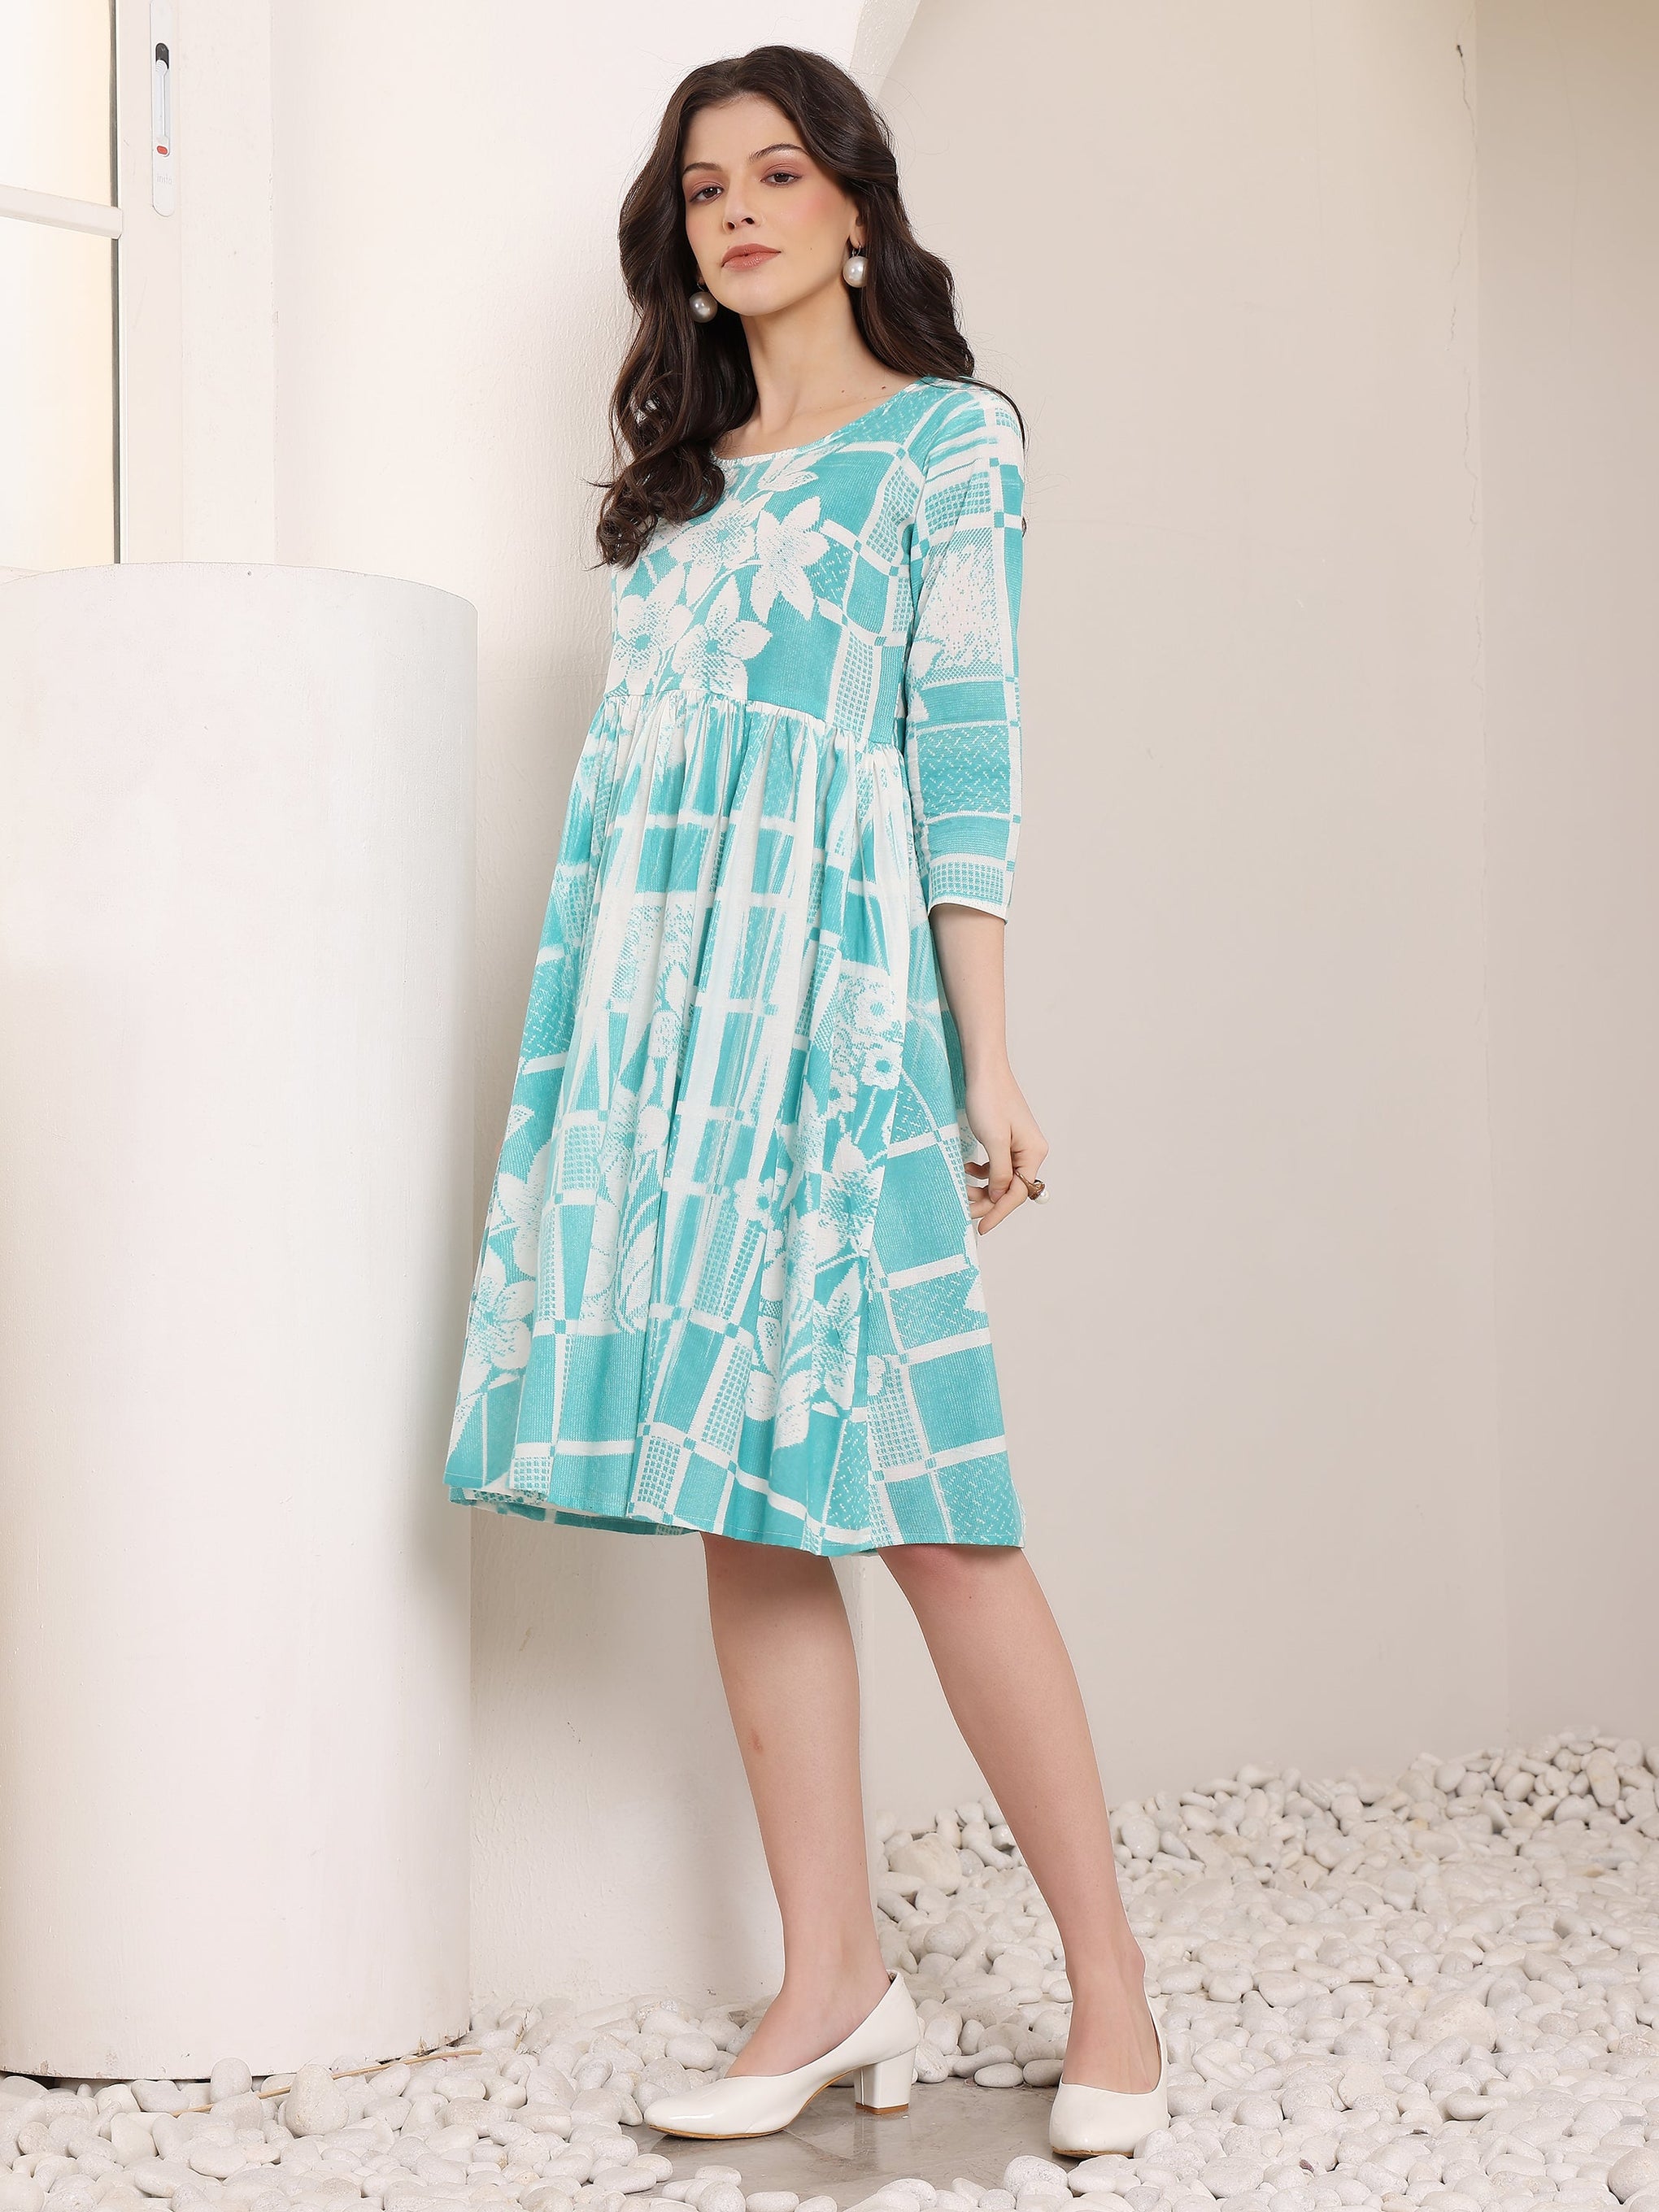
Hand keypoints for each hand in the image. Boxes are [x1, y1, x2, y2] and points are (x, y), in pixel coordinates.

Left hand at [962, 1060, 1047, 1233]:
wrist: (984, 1069)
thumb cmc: (989, 1099)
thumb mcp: (993, 1141)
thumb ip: (999, 1172)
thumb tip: (999, 1196)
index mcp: (1033, 1153)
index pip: (1017, 1193)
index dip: (998, 1212)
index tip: (981, 1228)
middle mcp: (1030, 1151)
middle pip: (1009, 1188)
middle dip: (987, 1201)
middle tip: (963, 1209)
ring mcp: (1018, 1145)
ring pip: (1000, 1178)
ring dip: (981, 1187)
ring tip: (961, 1187)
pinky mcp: (1005, 1139)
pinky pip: (995, 1165)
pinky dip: (981, 1172)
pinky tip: (966, 1169)